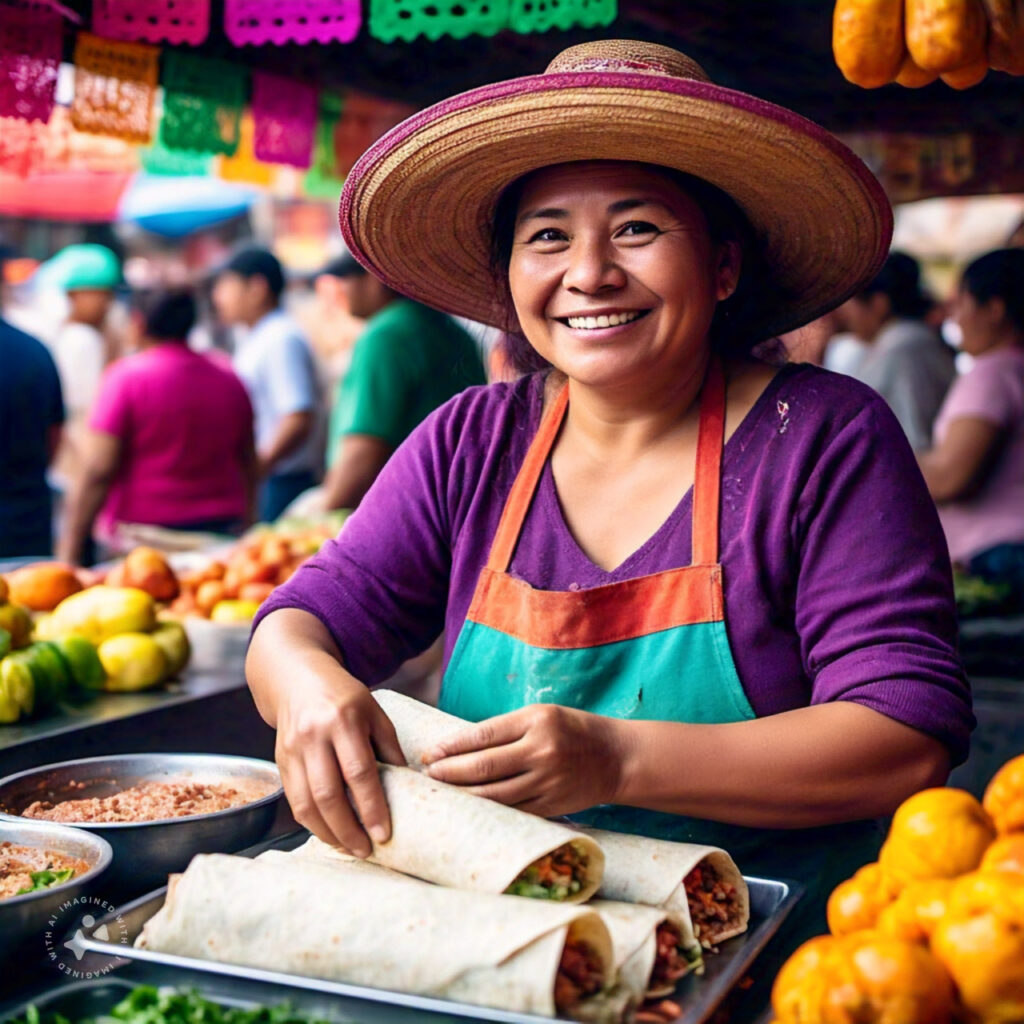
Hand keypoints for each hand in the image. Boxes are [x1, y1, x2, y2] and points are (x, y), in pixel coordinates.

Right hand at [273, 665, 404, 857]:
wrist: (297, 678)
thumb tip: (407, 785)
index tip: (383, 833)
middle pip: (328, 793)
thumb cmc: (343, 696)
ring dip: (328, 833)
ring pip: (306, 803)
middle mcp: (314, 735)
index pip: (359, 771)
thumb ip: (389, 747)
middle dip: (348, 829)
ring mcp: (293, 749)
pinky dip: (311, 822)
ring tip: (349, 848)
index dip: (371, 807)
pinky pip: (294, 800)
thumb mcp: (374, 711)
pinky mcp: (280, 760)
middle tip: (366, 850)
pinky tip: (329, 832)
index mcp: (343, 719)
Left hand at [421, 703, 626, 816]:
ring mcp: (547, 782)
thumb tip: (459, 746)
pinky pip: (512, 811)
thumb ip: (506, 729)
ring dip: (462, 796)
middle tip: (427, 775)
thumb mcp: (542, 715)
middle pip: (483, 766)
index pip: (482, 735)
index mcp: (536, 721)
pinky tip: (470, 810)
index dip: (452, 746)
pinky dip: (487, 812)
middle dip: (449, 772)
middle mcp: (541, 751)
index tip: (429, 753)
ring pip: (494, 794)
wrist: (616, 758)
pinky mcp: (551, 806)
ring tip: (440, 794)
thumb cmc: (572, 730)